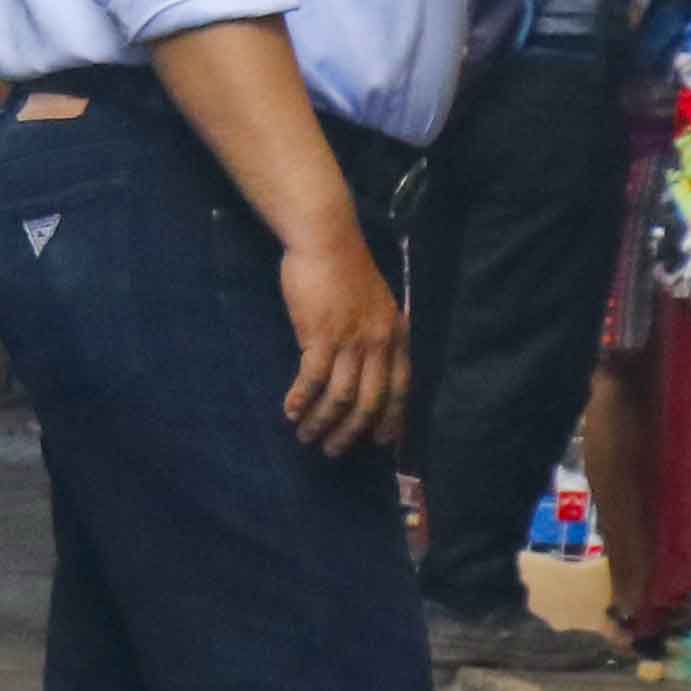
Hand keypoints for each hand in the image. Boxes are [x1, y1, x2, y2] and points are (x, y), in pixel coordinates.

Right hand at [274, 221, 405, 455]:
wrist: (327, 240)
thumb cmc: (345, 268)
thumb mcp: (376, 302)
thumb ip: (375, 333)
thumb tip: (363, 364)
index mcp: (395, 334)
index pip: (400, 387)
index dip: (392, 418)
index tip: (381, 442)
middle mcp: (378, 342)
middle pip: (370, 401)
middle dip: (351, 432)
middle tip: (334, 450)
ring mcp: (351, 340)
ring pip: (340, 396)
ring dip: (322, 422)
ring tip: (306, 436)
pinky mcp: (321, 335)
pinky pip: (312, 379)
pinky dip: (301, 399)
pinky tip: (290, 409)